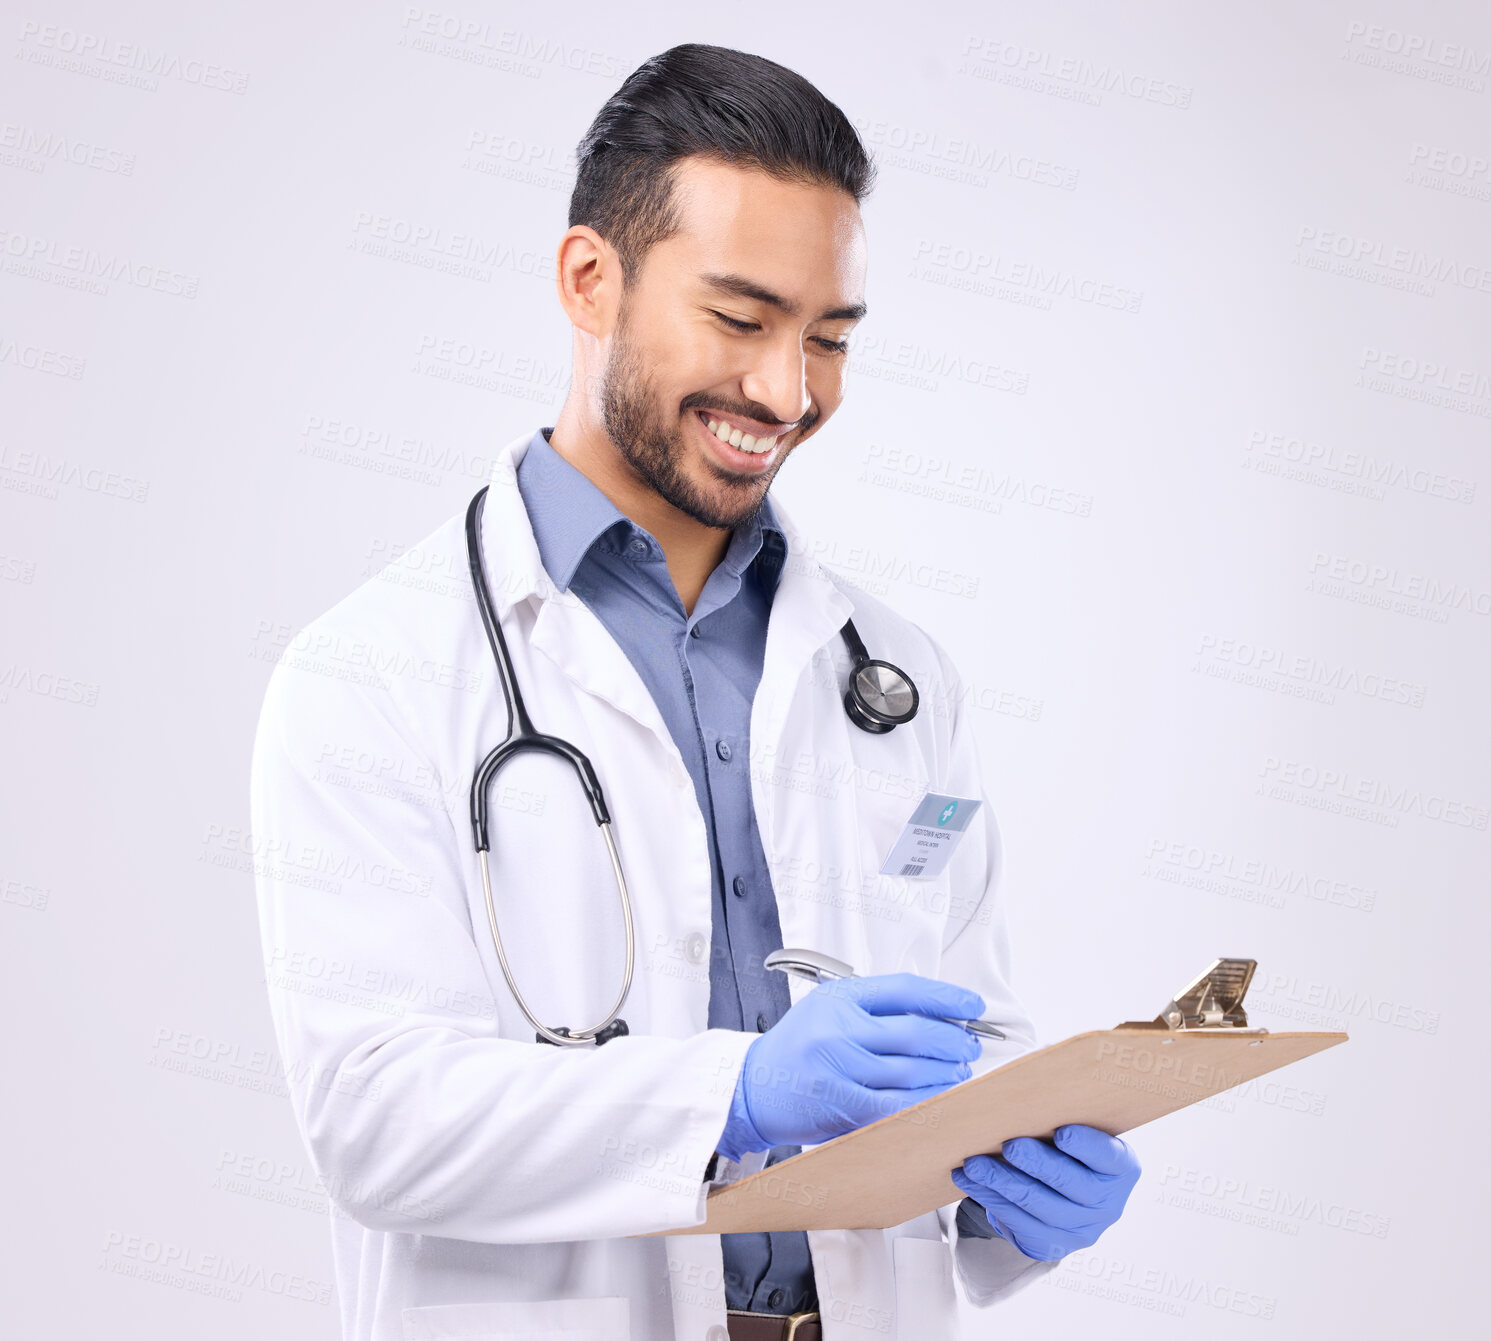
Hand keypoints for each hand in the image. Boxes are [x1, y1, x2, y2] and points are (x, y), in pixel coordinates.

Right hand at [716, 973, 984, 1160]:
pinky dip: (926, 1100)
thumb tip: (939, 1013)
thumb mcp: (829, 1008)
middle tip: (969, 1045)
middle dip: (954, 1040)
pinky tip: (940, 1097)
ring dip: (946, 1073)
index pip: (905, 990)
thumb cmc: (798, 1046)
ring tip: (958, 1072)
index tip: (973, 1005)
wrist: (754, 1086)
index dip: (947, 997)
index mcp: (840, 998)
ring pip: (913, 1070)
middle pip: (916, 1032)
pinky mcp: (843, 1104)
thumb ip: (876, 1007)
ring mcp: (840, 1068)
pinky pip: (899, 1104)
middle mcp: (839, 1029)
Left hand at [950, 1125, 1139, 1260]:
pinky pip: (1016, 1221)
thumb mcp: (1079, 1134)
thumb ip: (1063, 1120)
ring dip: (1000, 1181)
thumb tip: (1022, 1099)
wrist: (1065, 1198)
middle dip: (1035, 1162)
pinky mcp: (1051, 1244)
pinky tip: (970, 1180)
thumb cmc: (1069, 1151)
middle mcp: (1107, 1203)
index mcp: (1120, 1168)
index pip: (1108, 1156)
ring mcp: (1080, 1229)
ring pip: (1035, 1203)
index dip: (1086, 1145)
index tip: (1062, 1133)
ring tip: (973, 1163)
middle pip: (1068, 1181)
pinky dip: (989, 1197)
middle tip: (1008, 1144)